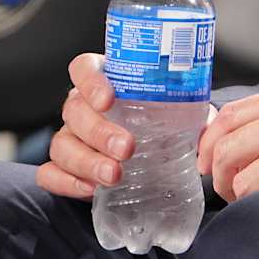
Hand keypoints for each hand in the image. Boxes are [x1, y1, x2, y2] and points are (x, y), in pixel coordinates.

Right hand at [37, 53, 189, 198]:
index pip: (84, 68)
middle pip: (75, 111)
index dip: (91, 81)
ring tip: (114, 176)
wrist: (153, 155)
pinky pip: (49, 175)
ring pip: (62, 145)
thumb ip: (194, 114)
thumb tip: (209, 129)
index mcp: (107, 81)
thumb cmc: (164, 122)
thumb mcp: (181, 112)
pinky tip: (90, 190)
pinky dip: (67, 183)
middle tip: (127, 148)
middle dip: (100, 131)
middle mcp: (82, 106)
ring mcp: (68, 137)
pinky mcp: (61, 168)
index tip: (109, 99)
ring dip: (87, 161)